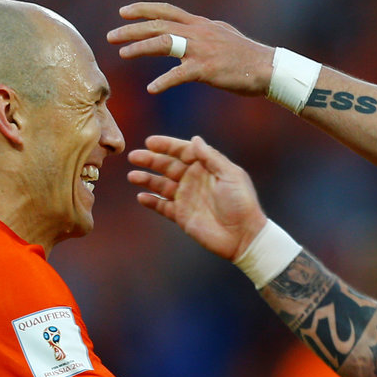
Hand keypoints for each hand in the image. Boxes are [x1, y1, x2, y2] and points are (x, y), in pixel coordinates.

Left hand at [108, 2, 273, 96]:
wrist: (267, 68)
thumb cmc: (247, 56)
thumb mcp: (223, 35)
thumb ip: (204, 32)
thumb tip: (194, 30)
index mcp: (199, 24)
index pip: (165, 11)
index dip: (143, 10)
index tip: (123, 12)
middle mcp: (197, 32)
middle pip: (157, 25)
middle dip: (131, 29)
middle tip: (111, 35)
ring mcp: (201, 49)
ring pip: (163, 43)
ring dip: (140, 48)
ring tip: (122, 54)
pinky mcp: (206, 69)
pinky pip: (178, 75)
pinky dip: (163, 81)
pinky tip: (151, 89)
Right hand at [127, 134, 267, 260]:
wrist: (243, 236)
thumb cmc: (241, 203)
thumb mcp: (230, 175)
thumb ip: (211, 158)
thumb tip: (195, 139)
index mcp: (206, 167)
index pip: (182, 152)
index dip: (166, 146)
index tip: (150, 142)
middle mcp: (194, 180)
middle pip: (167, 166)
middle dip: (150, 160)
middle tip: (134, 157)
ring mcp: (186, 198)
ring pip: (161, 185)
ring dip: (147, 179)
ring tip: (133, 176)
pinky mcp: (182, 216)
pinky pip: (162, 206)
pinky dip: (151, 201)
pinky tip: (141, 196)